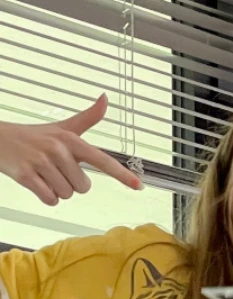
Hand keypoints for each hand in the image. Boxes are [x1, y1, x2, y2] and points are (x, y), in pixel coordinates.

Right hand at [0, 95, 142, 204]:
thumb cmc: (35, 137)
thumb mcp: (62, 127)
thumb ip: (87, 118)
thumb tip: (105, 99)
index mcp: (70, 140)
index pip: (101, 159)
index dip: (121, 174)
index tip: (138, 186)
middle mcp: (58, 149)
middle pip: (83, 187)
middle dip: (71, 183)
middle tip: (55, 169)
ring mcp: (41, 162)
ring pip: (66, 194)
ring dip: (57, 190)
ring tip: (44, 173)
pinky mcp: (27, 176)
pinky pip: (50, 199)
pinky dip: (46, 196)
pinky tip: (37, 182)